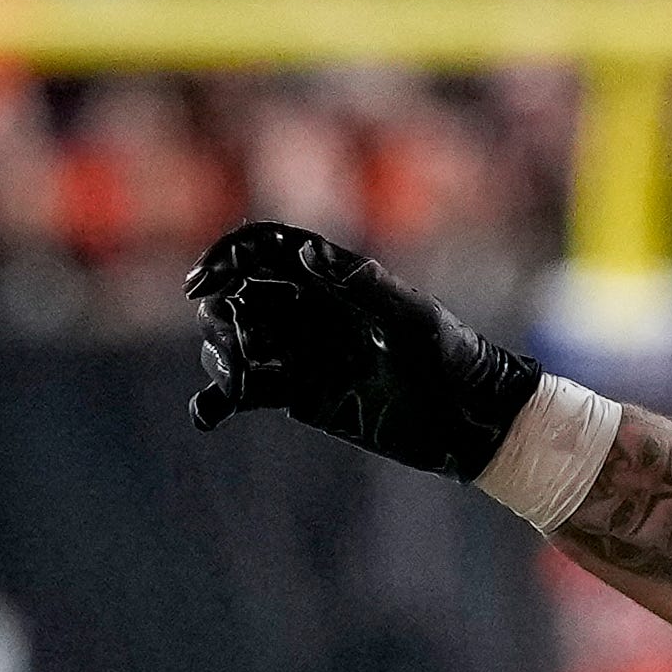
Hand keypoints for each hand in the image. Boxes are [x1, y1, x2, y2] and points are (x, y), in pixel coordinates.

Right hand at [185, 221, 539, 477]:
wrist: (469, 419)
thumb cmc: (452, 357)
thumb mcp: (412, 318)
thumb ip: (361, 284)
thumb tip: (303, 253)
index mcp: (333, 279)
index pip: (263, 251)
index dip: (225, 258)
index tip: (203, 284)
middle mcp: (308, 309)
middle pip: (237, 296)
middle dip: (222, 314)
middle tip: (246, 344)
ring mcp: (298, 351)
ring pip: (231, 341)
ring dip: (221, 354)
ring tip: (245, 377)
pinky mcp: (295, 393)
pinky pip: (242, 390)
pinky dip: (217, 399)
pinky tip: (207, 415)